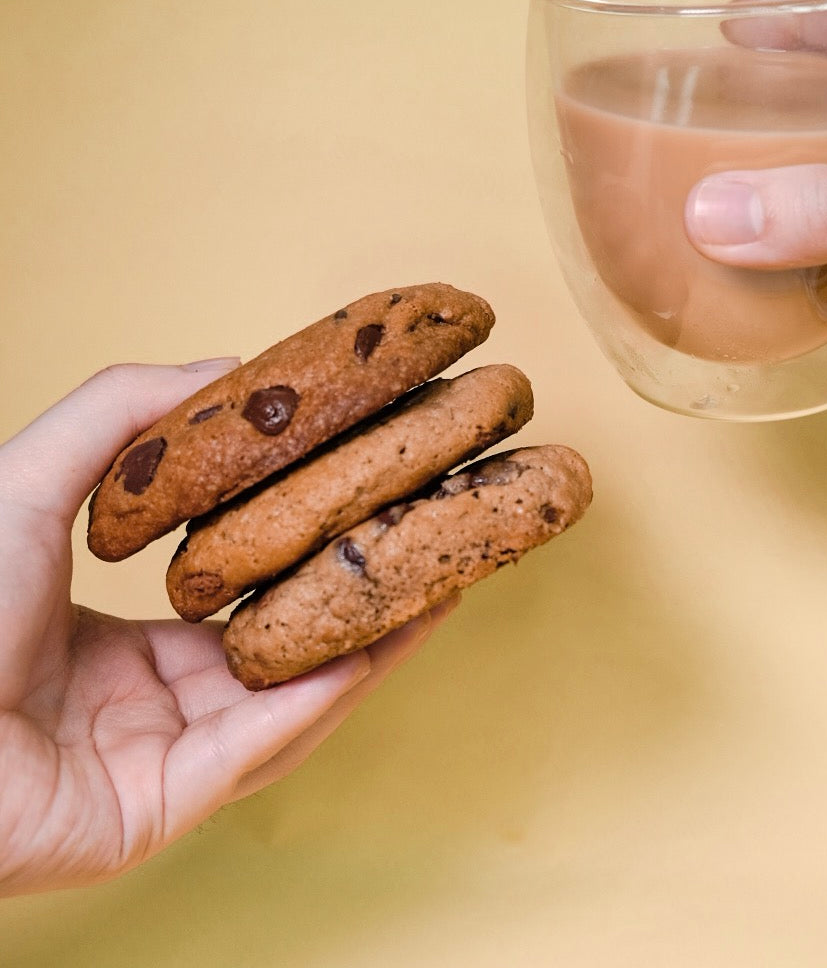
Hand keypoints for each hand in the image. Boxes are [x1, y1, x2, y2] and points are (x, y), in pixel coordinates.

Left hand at [0, 361, 455, 895]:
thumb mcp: (30, 478)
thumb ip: (121, 413)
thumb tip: (225, 367)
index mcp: (117, 649)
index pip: (237, 606)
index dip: (305, 557)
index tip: (364, 509)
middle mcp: (146, 709)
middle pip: (277, 657)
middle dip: (353, 605)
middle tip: (426, 550)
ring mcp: (157, 763)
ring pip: (285, 704)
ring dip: (364, 648)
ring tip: (436, 591)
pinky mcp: (160, 810)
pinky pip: (254, 749)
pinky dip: (317, 697)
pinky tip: (373, 646)